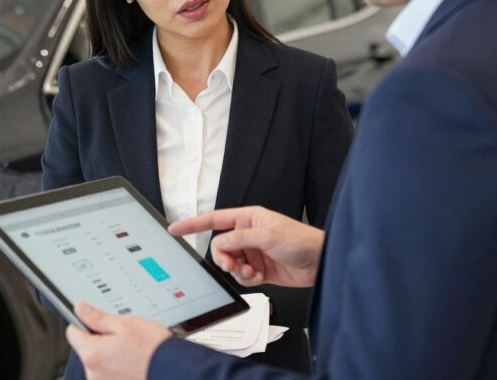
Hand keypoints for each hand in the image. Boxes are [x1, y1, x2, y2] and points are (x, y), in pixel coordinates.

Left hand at [66, 302, 171, 379]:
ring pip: (100, 365)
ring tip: (133, 355)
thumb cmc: (153, 350)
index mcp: (92, 353)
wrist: (175, 372)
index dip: (84, 324)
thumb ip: (98, 317)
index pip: (73, 333)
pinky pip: (110, 377)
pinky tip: (134, 366)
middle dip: (101, 343)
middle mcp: (93, 375)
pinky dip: (119, 372)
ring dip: (111, 359)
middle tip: (124, 339)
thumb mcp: (126, 323)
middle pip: (88, 351)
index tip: (95, 323)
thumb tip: (80, 309)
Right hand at [169, 206, 324, 287]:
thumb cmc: (301, 240)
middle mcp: (248, 235)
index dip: (193, 224)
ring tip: (249, 271)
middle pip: (220, 247)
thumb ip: (239, 239)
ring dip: (237, 270)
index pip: (214, 219)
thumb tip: (219, 244)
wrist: (320, 262)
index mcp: (248, 219)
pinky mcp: (259, 269)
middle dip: (223, 258)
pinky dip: (246, 278)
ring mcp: (253, 252)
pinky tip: (257, 276)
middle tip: (231, 264)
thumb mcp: (268, 236)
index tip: (175, 228)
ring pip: (230, 263)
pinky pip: (241, 276)